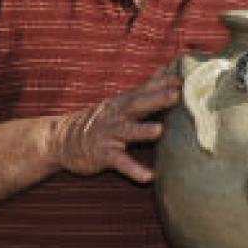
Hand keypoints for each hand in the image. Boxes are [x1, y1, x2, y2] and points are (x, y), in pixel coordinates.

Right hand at [51, 66, 181, 182]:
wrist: (62, 139)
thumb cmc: (100, 121)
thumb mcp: (119, 102)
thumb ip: (144, 89)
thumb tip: (163, 70)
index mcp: (122, 102)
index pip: (145, 89)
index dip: (163, 83)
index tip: (184, 78)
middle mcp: (115, 114)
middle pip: (136, 104)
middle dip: (156, 99)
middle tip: (176, 95)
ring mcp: (108, 134)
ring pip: (126, 131)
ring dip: (142, 130)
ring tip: (159, 131)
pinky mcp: (102, 154)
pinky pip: (119, 162)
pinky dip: (133, 169)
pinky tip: (148, 176)